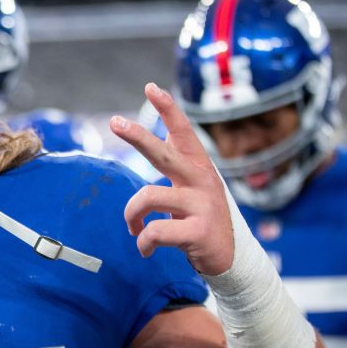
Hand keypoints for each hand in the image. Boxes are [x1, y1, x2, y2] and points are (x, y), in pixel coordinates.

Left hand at [110, 83, 234, 275]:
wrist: (231, 259)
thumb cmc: (201, 219)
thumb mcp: (193, 188)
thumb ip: (178, 164)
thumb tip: (160, 131)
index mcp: (198, 167)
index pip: (183, 132)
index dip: (168, 108)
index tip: (150, 87)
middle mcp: (201, 181)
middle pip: (163, 154)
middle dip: (137, 136)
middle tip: (115, 122)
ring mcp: (202, 205)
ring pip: (148, 197)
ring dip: (131, 216)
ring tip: (134, 228)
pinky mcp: (198, 231)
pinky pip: (154, 231)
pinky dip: (142, 242)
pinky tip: (145, 250)